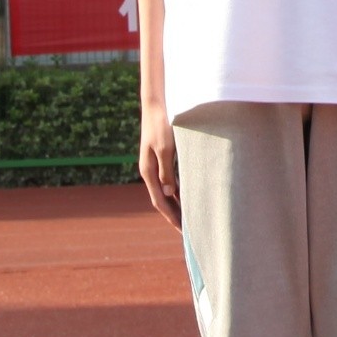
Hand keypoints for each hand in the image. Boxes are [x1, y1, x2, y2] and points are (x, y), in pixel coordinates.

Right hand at [139, 105, 180, 220]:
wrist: (156, 106)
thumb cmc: (162, 125)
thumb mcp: (166, 148)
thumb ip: (167, 171)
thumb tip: (168, 193)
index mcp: (148, 171)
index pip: (159, 201)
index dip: (171, 217)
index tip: (182, 230)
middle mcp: (149, 171)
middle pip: (162, 200)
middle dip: (174, 216)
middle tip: (188, 231)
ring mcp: (154, 166)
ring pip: (165, 191)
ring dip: (175, 205)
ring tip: (189, 218)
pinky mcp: (160, 158)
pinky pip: (168, 181)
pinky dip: (177, 192)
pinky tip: (187, 196)